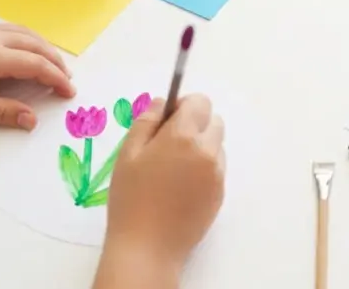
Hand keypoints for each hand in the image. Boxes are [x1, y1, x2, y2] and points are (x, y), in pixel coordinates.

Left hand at [0, 24, 73, 129]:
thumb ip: (3, 112)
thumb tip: (32, 120)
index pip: (36, 65)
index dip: (57, 79)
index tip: (68, 92)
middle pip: (38, 46)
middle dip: (57, 63)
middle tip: (67, 81)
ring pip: (28, 34)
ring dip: (46, 49)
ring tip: (55, 66)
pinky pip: (15, 29)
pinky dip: (32, 40)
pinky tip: (31, 51)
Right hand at [104, 94, 224, 275]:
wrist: (148, 246)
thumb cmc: (131, 198)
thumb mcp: (128, 154)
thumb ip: (146, 121)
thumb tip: (162, 102)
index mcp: (184, 136)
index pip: (200, 102)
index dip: (184, 105)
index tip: (169, 118)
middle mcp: (207, 150)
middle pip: (214, 121)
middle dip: (195, 124)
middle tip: (169, 144)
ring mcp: (217, 173)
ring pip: (217, 145)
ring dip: (202, 146)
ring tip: (174, 169)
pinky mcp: (220, 193)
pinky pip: (217, 168)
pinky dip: (204, 168)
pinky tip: (181, 187)